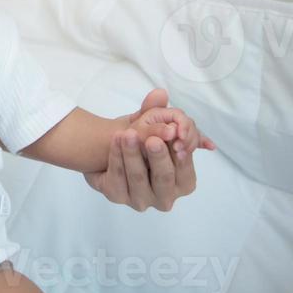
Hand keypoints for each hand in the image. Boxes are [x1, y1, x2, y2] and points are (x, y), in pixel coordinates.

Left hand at [84, 89, 217, 211]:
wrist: (106, 151)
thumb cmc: (140, 141)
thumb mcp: (151, 125)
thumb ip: (158, 110)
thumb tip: (161, 93)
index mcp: (181, 183)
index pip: (186, 172)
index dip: (182, 157)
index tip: (174, 137)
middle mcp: (164, 197)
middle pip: (164, 178)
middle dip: (158, 157)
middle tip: (152, 139)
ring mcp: (140, 200)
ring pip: (138, 178)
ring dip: (133, 155)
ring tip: (127, 134)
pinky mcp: (116, 196)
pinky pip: (116, 178)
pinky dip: (116, 157)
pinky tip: (115, 140)